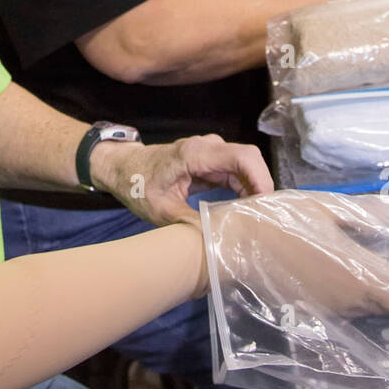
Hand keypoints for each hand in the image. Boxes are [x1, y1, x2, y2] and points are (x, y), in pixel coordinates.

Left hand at [90, 134, 273, 227]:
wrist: (123, 168)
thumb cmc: (138, 185)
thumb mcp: (163, 211)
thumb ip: (193, 224)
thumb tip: (219, 242)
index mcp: (195, 154)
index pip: (242, 157)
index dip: (261, 178)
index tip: (265, 205)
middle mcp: (207, 147)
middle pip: (249, 159)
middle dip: (261, 186)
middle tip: (263, 217)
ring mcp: (210, 152)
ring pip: (245, 166)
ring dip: (253, 189)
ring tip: (255, 217)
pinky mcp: (210, 161)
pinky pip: (236, 171)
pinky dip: (244, 189)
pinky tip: (244, 210)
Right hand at [211, 192, 388, 322]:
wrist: (233, 248)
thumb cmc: (282, 221)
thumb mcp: (326, 206)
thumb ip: (368, 215)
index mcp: (362, 276)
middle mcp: (353, 302)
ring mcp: (332, 311)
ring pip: (369, 308)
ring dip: (378, 295)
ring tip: (381, 269)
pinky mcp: (313, 313)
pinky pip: (346, 309)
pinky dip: (354, 297)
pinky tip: (346, 275)